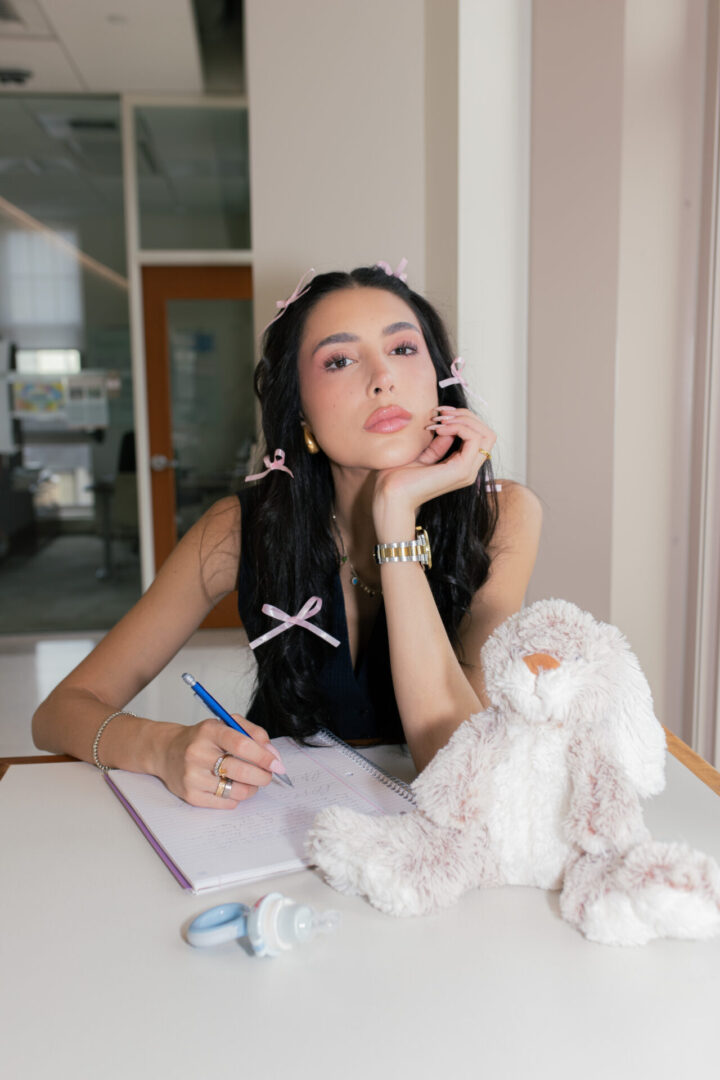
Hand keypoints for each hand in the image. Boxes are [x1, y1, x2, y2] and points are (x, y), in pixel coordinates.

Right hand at [156, 714, 280, 807]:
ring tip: (250, 781)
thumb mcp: (226, 724)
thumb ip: (253, 734)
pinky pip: (226, 803)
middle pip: (241, 770)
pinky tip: (232, 787)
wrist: (166, 751)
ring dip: (251, 788)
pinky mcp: (190, 795)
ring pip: (236, 790)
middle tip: (268, 775)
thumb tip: (273, 755)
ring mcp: (192, 776)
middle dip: (262, 776)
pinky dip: (236, 797)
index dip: (263, 756)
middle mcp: (198, 753)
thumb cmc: (202, 738)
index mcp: (209, 731)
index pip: (242, 744)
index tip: (277, 764)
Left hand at [373, 406, 495, 526]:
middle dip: (466, 416)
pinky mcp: (461, 470)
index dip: (464, 418)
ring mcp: (467, 471)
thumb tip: (448, 428)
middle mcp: (468, 470)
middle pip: (488, 434)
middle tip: (442, 412)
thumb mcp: (422, 455)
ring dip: (463, 420)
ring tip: (439, 420)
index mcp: (461, 467)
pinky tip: (438, 428)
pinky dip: (458, 427)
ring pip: (486, 434)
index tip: (441, 412)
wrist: (390, 494)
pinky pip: (474, 439)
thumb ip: (438, 445)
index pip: (480, 437)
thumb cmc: (399, 477)